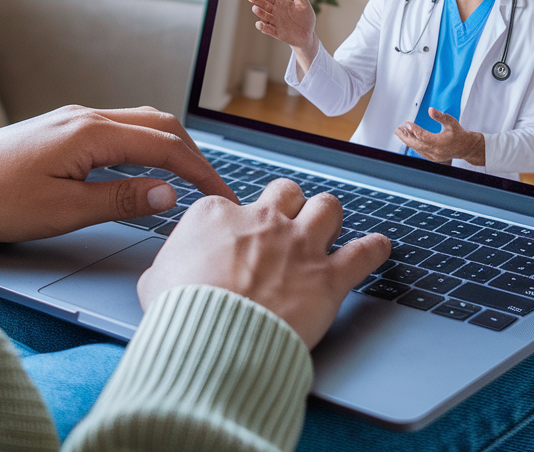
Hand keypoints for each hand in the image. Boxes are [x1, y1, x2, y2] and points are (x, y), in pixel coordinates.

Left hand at [0, 106, 236, 242]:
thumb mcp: (63, 211)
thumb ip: (120, 200)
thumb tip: (169, 194)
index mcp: (92, 134)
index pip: (165, 146)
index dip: (201, 172)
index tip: (222, 196)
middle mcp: (87, 117)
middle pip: (159, 125)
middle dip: (194, 154)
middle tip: (214, 187)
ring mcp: (75, 120)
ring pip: (140, 123)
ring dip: (171, 146)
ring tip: (189, 178)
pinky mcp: (64, 129)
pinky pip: (120, 129)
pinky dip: (146, 145)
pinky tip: (147, 167)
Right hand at [137, 179, 390, 348]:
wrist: (212, 340)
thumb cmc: (180, 311)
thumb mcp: (155, 280)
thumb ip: (170, 264)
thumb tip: (169, 272)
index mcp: (218, 215)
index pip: (231, 204)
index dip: (236, 225)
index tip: (237, 241)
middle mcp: (262, 220)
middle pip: (285, 193)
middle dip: (288, 204)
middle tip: (285, 223)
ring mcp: (299, 245)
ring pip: (328, 207)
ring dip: (328, 216)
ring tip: (328, 228)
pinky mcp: (328, 277)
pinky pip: (364, 252)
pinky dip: (374, 250)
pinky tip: (378, 248)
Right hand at [245, 0, 318, 72]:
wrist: (308, 36)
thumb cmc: (306, 18)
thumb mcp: (302, 2)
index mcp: (279, 3)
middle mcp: (275, 12)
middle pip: (263, 5)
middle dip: (256, 0)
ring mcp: (275, 23)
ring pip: (264, 16)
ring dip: (259, 13)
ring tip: (255, 8)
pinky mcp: (277, 33)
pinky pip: (269, 30)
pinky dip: (264, 27)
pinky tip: (259, 24)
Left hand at [395, 108, 485, 165]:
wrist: (465, 147)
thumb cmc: (458, 133)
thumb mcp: (451, 122)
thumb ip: (440, 116)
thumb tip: (430, 110)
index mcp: (440, 143)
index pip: (423, 136)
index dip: (414, 130)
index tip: (406, 123)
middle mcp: (436, 151)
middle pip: (416, 145)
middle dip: (405, 137)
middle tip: (398, 129)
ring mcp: (433, 156)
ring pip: (417, 148)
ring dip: (408, 140)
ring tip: (400, 131)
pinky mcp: (432, 158)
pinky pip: (420, 151)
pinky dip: (413, 144)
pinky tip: (409, 137)